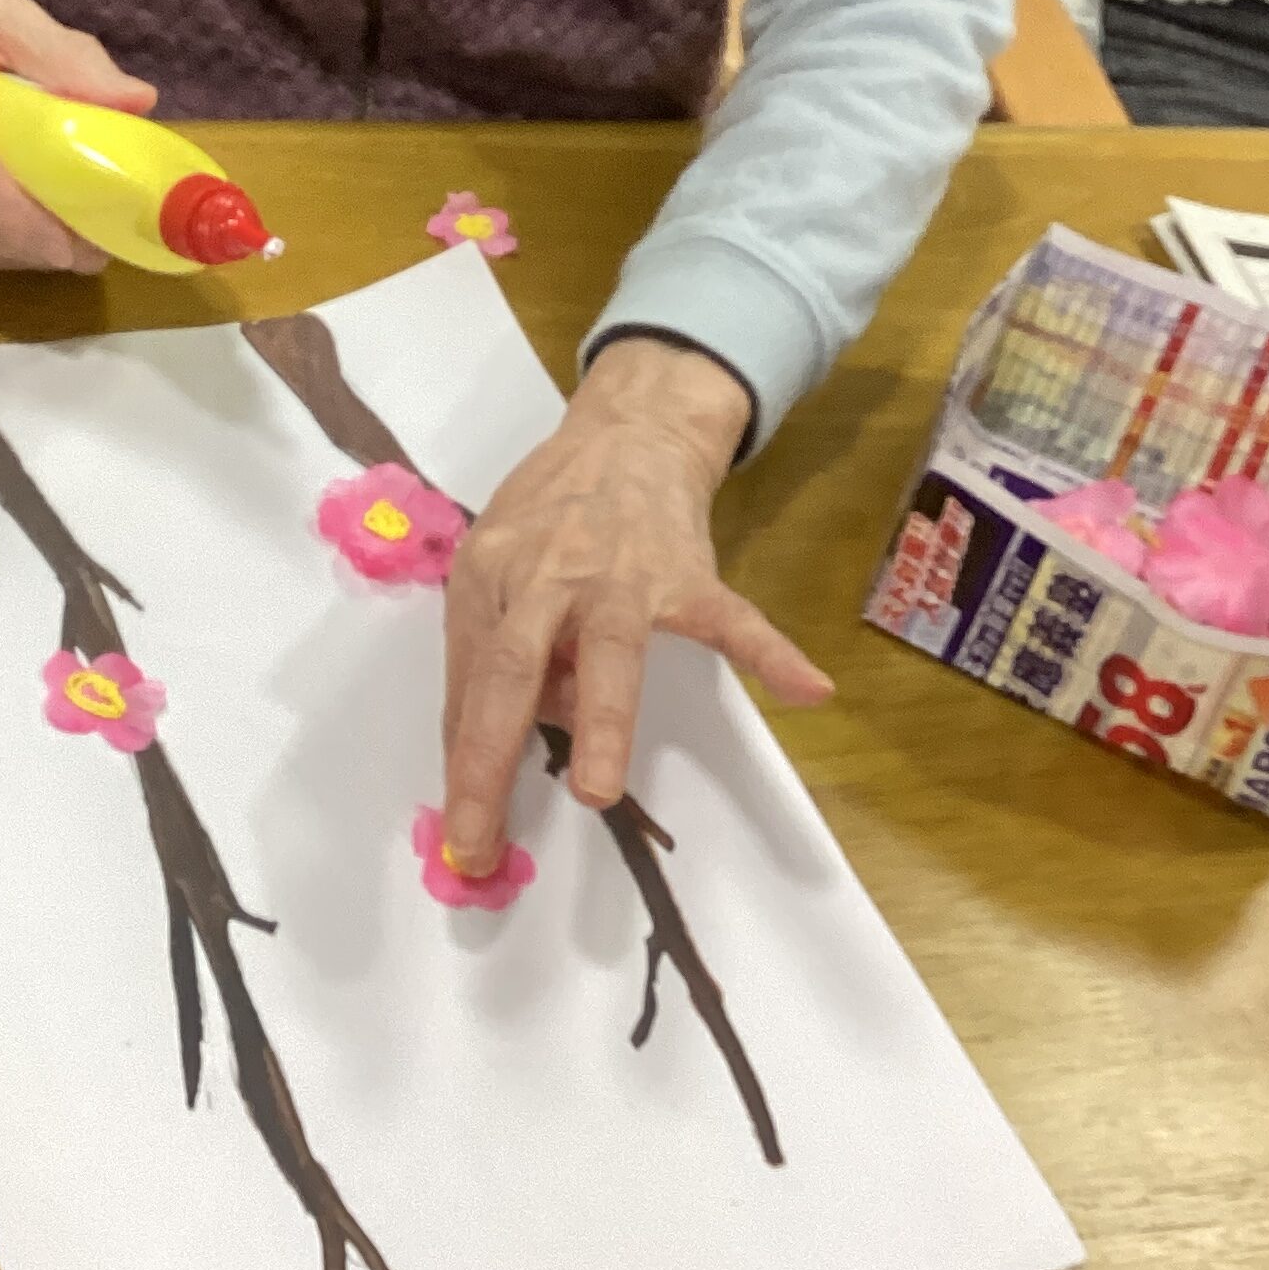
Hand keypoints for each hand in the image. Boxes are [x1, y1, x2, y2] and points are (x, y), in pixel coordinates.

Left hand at [439, 338, 830, 874]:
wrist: (628, 431)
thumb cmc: (550, 511)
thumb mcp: (498, 560)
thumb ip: (498, 641)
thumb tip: (506, 734)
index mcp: (489, 575)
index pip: (468, 681)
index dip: (461, 761)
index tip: (461, 838)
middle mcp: (546, 576)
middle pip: (510, 670)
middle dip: (492, 756)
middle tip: (482, 837)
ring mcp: (620, 576)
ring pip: (608, 651)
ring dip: (603, 722)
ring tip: (598, 792)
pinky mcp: (687, 575)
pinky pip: (731, 621)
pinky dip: (772, 654)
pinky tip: (807, 688)